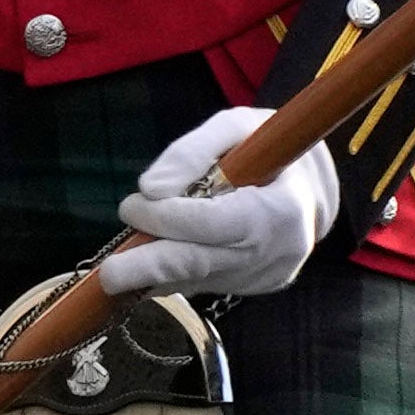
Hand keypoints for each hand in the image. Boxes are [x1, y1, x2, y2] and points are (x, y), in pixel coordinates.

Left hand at [107, 102, 338, 308]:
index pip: (215, 223)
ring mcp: (265, 274)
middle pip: (202, 265)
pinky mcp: (252, 286)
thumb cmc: (266, 149)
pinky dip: (171, 274)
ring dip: (153, 272)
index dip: (168, 218)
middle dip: (148, 268)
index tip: (132, 205)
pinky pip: (202, 284)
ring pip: (196, 280)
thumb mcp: (235, 128)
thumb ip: (191, 151)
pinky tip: (154, 259)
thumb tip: (150, 188)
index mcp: (281, 210)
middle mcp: (277, 251)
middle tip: (108, 272)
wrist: (306, 184)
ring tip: (123, 261)